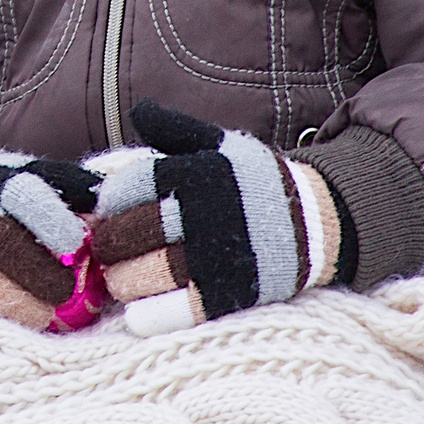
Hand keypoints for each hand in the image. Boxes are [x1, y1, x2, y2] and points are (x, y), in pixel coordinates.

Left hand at [87, 101, 342, 334]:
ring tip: (129, 274)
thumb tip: (140, 109)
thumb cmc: (255, 181)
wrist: (315, 223)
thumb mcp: (221, 144)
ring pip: (132, 279)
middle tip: (114, 247)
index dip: (108, 202)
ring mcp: (207, 262)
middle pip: (121, 237)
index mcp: (192, 175)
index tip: (111, 210)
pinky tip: (145, 304)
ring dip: (122, 280)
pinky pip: (158, 314)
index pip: (122, 190)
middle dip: (109, 244)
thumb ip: (176, 128)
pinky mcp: (218, 300)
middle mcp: (197, 217)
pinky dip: (143, 312)